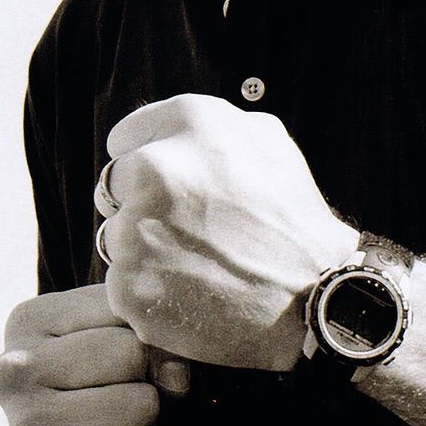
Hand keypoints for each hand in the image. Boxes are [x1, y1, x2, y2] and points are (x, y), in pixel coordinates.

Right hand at [0, 285, 181, 425]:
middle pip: (131, 352)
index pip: (123, 303)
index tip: (126, 354)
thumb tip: (178, 372)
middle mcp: (14, 369)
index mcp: (27, 321)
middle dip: (148, 378)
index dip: (146, 331)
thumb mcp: (121, 342)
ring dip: (148, 420)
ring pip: (142, 403)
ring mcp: (29, 424)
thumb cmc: (102, 392)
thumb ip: (154, 336)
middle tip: (122, 396)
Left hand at [99, 94, 358, 368]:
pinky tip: (189, 294)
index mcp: (191, 124)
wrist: (312, 300)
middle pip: (114, 186)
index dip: (147, 160)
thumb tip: (176, 131)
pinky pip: (121, 283)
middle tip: (187, 229)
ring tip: (195, 263)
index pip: (126, 137)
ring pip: (116, 236)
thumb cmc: (294, 220)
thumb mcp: (272, 143)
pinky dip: (148, 290)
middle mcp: (155, 167)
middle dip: (141, 203)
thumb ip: (218, 124)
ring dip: (143, 248)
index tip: (167, 185)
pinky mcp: (128, 285)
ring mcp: (136, 229)